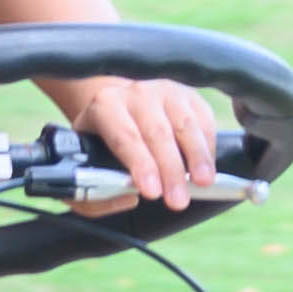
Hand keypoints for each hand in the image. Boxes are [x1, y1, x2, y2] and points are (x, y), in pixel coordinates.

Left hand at [52, 74, 216, 213]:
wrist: (119, 108)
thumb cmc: (102, 145)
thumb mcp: (85, 165)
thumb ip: (96, 191)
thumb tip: (128, 198)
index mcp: (104, 106)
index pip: (124, 136)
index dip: (140, 164)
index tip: (152, 192)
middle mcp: (135, 93)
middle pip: (158, 133)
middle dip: (170, 170)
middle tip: (178, 201)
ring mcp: (165, 90)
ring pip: (185, 125)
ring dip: (197, 157)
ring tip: (203, 184)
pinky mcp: (189, 95)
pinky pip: (204, 122)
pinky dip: (207, 148)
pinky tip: (206, 169)